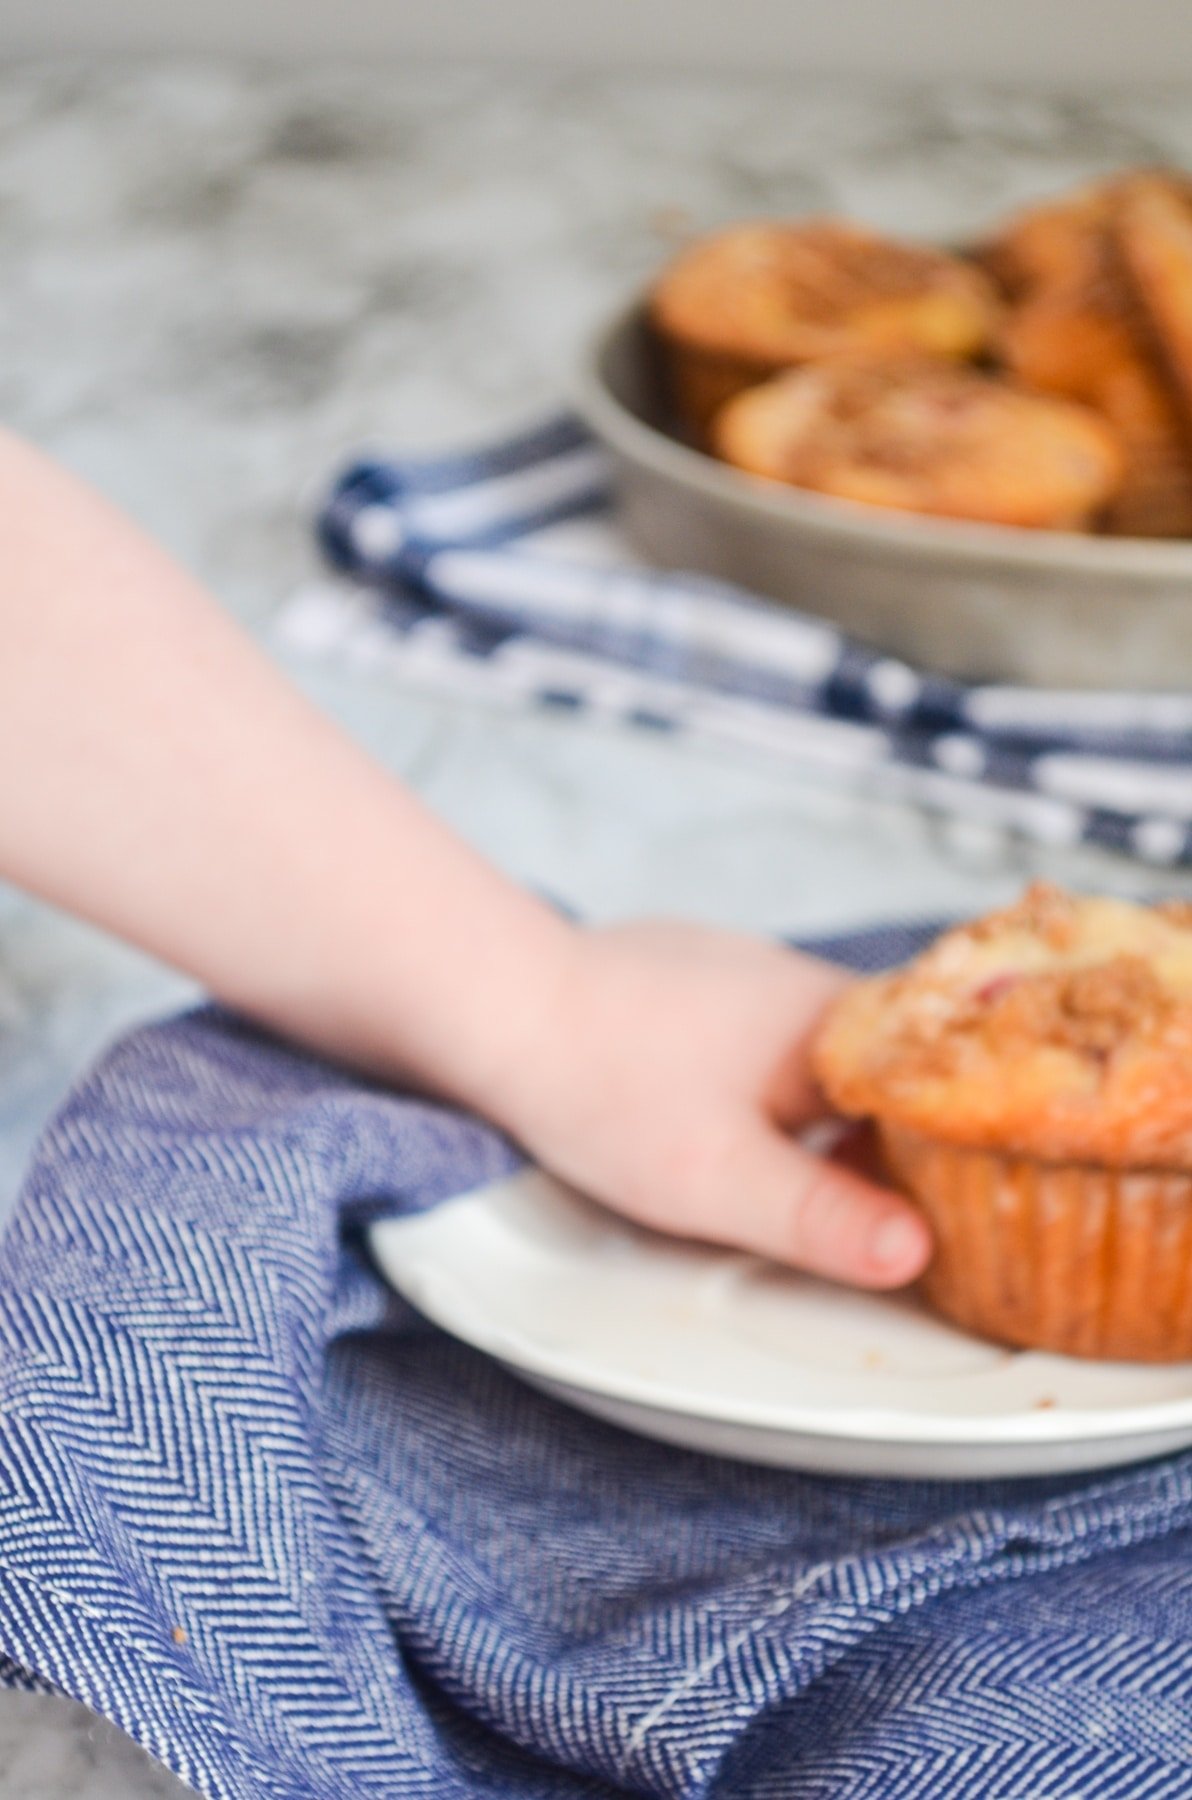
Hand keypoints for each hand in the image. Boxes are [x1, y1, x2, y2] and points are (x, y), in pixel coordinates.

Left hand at [488, 920, 931, 1288]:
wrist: (499, 1002)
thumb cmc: (605, 1086)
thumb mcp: (721, 1178)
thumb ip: (824, 1218)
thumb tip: (920, 1252)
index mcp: (837, 1023)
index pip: (942, 1086)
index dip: (960, 1152)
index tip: (963, 1211)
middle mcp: (807, 982)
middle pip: (886, 1074)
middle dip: (890, 1141)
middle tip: (884, 1215)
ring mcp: (751, 973)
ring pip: (822, 1059)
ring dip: (824, 1116)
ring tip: (805, 1177)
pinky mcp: (700, 981)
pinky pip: (767, 1042)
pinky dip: (769, 1089)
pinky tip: (732, 1121)